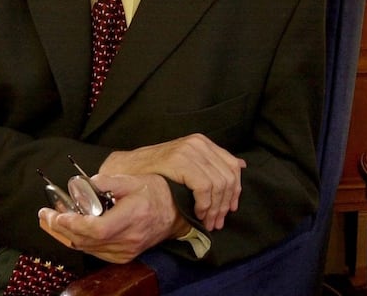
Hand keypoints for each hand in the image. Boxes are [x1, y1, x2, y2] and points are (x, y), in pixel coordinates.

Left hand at [38, 173, 187, 262]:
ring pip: (88, 248)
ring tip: (50, 221)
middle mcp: (129, 238)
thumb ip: (109, 181)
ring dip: (66, 236)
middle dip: (61, 228)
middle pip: (87, 241)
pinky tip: (68, 231)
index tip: (57, 215)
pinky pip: (95, 251)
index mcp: (132, 217)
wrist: (175, 212)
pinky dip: (79, 242)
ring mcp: (126, 251)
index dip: (74, 224)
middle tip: (44, 215)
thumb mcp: (134, 179)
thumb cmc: (156, 193)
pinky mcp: (123, 256)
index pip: (97, 229)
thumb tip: (85, 183)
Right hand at [98, 133, 244, 230]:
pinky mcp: (179, 160)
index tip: (229, 209)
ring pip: (218, 184)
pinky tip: (198, 213)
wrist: (124, 170)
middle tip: (216, 223)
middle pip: (227, 177)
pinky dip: (205, 204)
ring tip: (207, 222)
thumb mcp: (186, 163)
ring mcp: (189, 150)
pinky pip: (204, 186)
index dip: (235, 191)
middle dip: (224, 204)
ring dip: (215, 208)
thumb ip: (211, 164)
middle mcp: (198, 143)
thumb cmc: (154, 172)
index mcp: (203, 143)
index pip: (232, 167)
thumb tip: (242, 165)